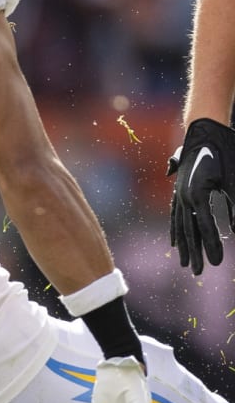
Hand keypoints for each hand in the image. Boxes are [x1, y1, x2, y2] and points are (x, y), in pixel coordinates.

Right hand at [168, 117, 234, 273]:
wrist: (205, 130)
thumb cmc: (226, 151)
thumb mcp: (234, 179)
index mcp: (198, 194)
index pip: (205, 227)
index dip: (211, 246)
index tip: (215, 264)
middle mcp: (184, 197)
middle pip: (189, 231)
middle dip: (194, 253)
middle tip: (197, 272)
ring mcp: (179, 194)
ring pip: (180, 225)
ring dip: (183, 246)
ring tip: (184, 263)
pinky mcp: (179, 191)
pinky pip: (175, 216)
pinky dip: (175, 231)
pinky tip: (174, 243)